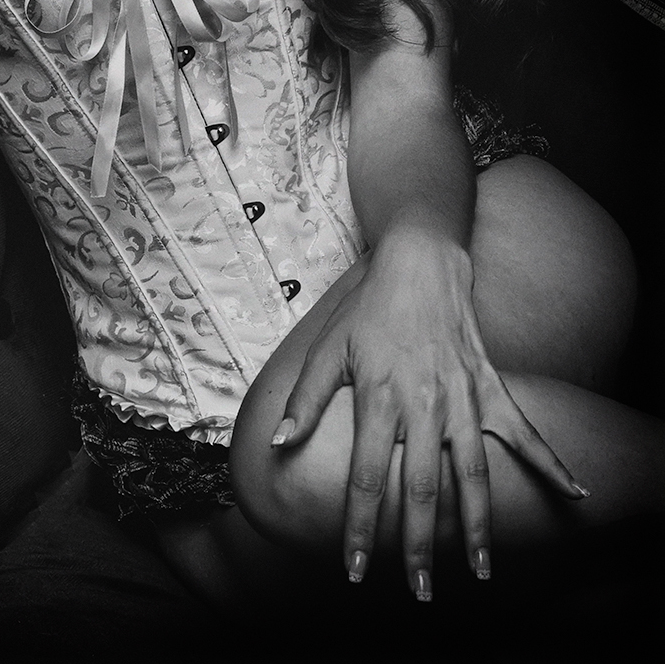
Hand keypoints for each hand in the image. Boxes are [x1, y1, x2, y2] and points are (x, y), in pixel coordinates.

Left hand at [273, 229, 584, 596]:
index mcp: (380, 397)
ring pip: (473, 474)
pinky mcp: (491, 387)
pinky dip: (551, 462)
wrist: (421, 261)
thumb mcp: (328, 348)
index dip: (360, 527)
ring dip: (476, 526)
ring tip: (479, 571)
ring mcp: (464, 397)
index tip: (355, 569)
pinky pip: (524, 431)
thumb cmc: (369, 308)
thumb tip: (278, 443)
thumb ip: (305, 400)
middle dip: (419, 545)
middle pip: (422, 488)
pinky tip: (576, 493)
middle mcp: (425, 403)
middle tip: (421, 591)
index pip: (368, 478)